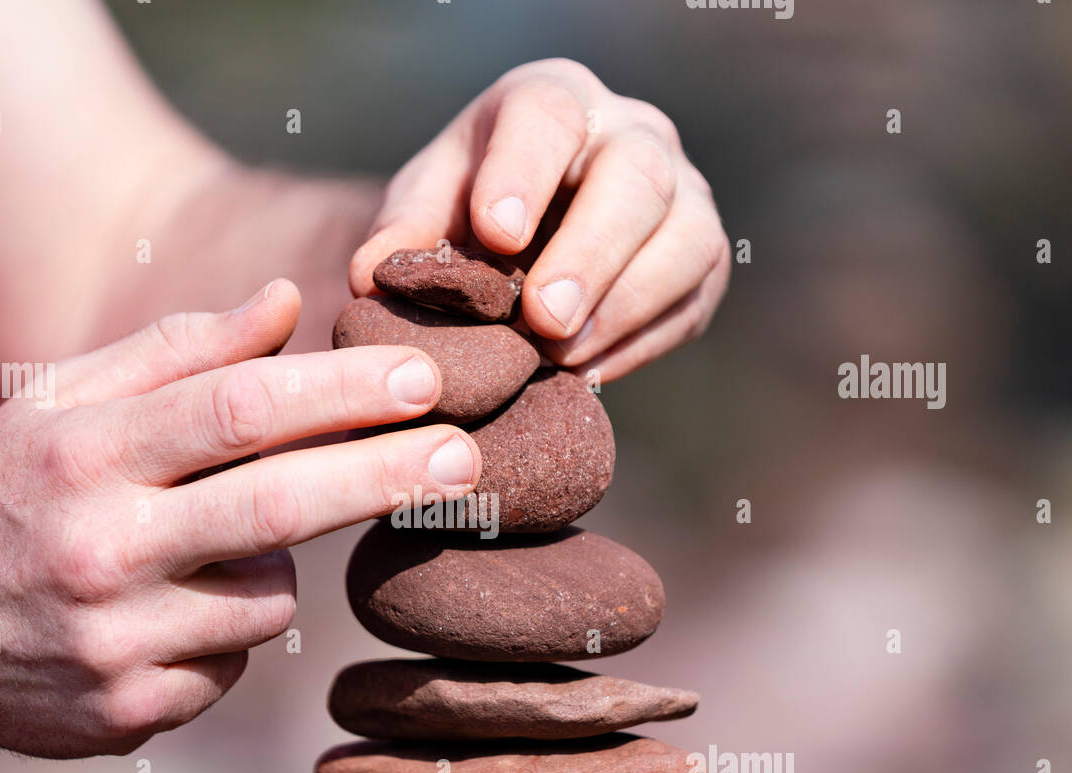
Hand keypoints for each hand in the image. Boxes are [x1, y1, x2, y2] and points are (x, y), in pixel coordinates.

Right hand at [0, 280, 478, 766]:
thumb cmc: (1, 497)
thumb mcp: (58, 404)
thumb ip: (176, 352)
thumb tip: (288, 303)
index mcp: (79, 456)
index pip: (235, 412)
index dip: (341, 394)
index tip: (424, 380)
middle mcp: (97, 551)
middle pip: (276, 509)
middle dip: (383, 477)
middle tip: (466, 457)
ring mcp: (114, 644)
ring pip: (268, 601)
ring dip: (268, 569)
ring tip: (192, 554)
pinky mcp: (131, 713)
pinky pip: (233, 665)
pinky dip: (223, 633)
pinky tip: (158, 618)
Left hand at [351, 58, 729, 381]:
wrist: (530, 239)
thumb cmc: (470, 211)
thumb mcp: (427, 209)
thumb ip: (401, 235)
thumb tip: (370, 279)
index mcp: (553, 101)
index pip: (548, 115)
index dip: (525, 173)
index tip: (495, 235)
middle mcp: (632, 133)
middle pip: (637, 175)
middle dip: (590, 252)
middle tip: (542, 318)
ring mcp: (682, 196)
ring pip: (686, 239)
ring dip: (623, 306)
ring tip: (558, 355)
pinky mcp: (701, 263)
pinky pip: (690, 302)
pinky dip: (639, 343)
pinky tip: (586, 372)